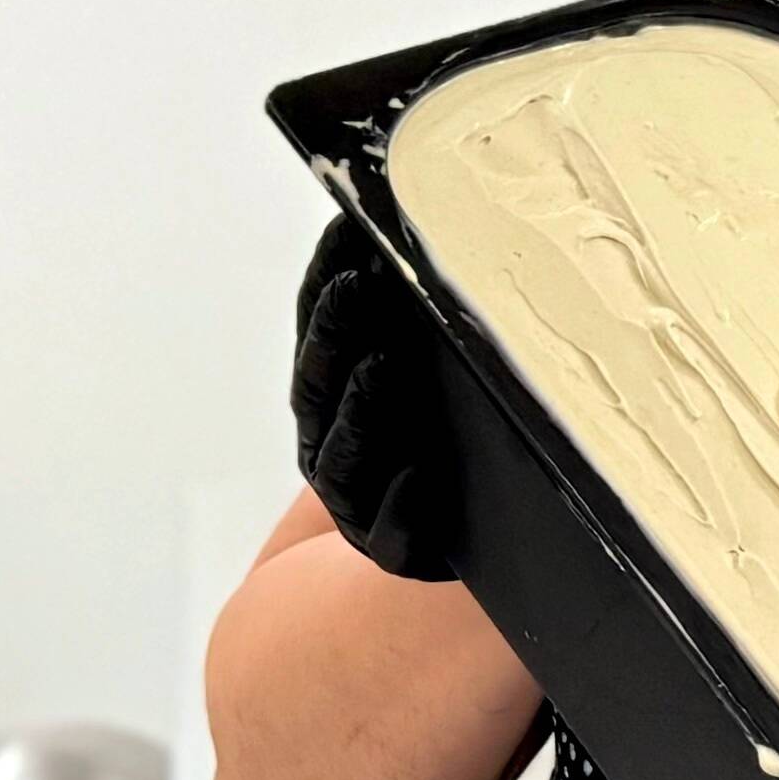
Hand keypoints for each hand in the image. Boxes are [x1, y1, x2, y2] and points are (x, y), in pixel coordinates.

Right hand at [291, 216, 463, 579]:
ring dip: (363, 406)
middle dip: (336, 332)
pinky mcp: (398, 552)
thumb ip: (417, 319)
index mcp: (331, 397)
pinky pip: (394, 531)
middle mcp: (330, 446)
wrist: (461, 544)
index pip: (317, 331)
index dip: (325, 281)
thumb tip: (435, 227)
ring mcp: (357, 503)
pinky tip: (422, 472)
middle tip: (358, 282)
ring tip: (384, 363)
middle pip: (321, 386)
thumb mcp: (431, 372)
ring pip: (346, 454)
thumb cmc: (449, 439)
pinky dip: (403, 502)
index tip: (347, 229)